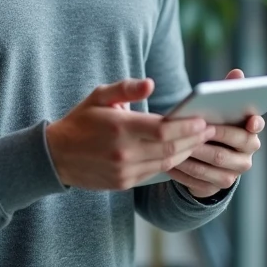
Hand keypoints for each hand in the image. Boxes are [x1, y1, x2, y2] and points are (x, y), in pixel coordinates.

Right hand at [45, 78, 215, 190]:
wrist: (56, 156)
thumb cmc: (81, 120)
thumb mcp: (99, 96)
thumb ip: (126, 89)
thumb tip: (151, 84)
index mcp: (119, 128)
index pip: (163, 130)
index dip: (186, 127)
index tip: (203, 120)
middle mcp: (123, 152)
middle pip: (170, 149)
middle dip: (193, 140)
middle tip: (210, 130)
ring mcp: (124, 170)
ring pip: (165, 164)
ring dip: (185, 153)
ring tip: (199, 141)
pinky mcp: (123, 183)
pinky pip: (153, 173)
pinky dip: (170, 163)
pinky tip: (179, 153)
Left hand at [168, 69, 264, 198]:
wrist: (205, 159)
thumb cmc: (213, 124)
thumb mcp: (220, 108)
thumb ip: (229, 90)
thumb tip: (237, 73)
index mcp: (250, 133)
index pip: (256, 126)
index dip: (254, 123)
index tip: (249, 119)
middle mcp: (246, 156)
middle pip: (230, 147)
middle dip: (210, 137)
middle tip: (194, 129)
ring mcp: (233, 174)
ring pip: (213, 164)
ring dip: (194, 154)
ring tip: (175, 144)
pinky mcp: (216, 188)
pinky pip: (199, 180)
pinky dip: (184, 171)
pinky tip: (170, 162)